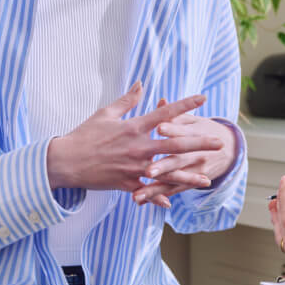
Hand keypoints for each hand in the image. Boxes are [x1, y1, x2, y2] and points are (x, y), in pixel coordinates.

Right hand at [46, 83, 222, 203]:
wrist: (65, 161)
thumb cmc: (85, 134)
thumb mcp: (106, 113)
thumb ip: (128, 100)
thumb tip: (141, 83)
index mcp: (133, 127)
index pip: (164, 113)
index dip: (185, 105)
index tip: (202, 98)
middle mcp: (137, 147)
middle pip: (174, 145)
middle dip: (198, 144)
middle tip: (218, 142)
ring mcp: (133, 167)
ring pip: (166, 172)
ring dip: (188, 176)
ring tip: (208, 178)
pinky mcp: (126, 183)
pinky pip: (147, 191)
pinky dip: (159, 197)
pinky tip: (173, 201)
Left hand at [131, 108, 237, 204]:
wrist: (228, 149)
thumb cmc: (203, 130)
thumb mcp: (193, 120)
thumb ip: (175, 114)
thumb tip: (161, 101)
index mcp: (194, 133)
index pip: (183, 130)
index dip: (172, 128)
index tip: (159, 127)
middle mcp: (194, 154)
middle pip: (178, 160)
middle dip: (163, 166)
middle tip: (148, 171)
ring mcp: (192, 170)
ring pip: (172, 180)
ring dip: (155, 189)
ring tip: (138, 195)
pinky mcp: (189, 182)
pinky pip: (171, 191)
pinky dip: (156, 197)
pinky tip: (139, 200)